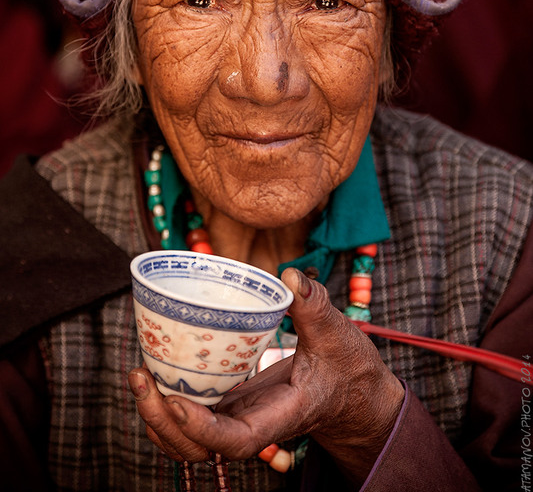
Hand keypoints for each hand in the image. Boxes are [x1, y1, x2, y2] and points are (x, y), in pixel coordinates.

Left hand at [128, 267, 404, 482]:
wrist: (353, 395)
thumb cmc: (349, 370)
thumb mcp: (338, 335)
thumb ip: (314, 305)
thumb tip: (288, 275)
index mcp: (282, 415)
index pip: (237, 440)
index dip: (202, 429)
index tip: (176, 400)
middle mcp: (254, 424)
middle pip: (199, 447)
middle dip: (163, 421)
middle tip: (139, 375)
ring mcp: (240, 418)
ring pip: (190, 440)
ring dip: (158, 417)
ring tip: (138, 374)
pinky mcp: (233, 406)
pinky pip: (194, 419)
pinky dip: (168, 407)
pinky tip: (155, 374)